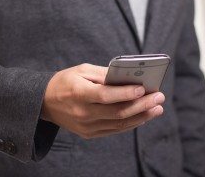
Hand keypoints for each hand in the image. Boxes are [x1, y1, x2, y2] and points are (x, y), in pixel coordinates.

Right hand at [42, 63, 164, 138]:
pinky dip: (131, 124)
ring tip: (157, 108)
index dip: (126, 93)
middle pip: (117, 112)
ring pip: (119, 124)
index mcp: (79, 93)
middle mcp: (83, 113)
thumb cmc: (65, 81)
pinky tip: (143, 116)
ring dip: (141, 116)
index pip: (105, 95)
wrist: (45, 102)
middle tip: (159, 97)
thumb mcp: (82, 70)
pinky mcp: (89, 133)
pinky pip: (114, 130)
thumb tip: (128, 78)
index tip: (144, 89)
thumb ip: (104, 75)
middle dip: (142, 105)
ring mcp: (86, 126)